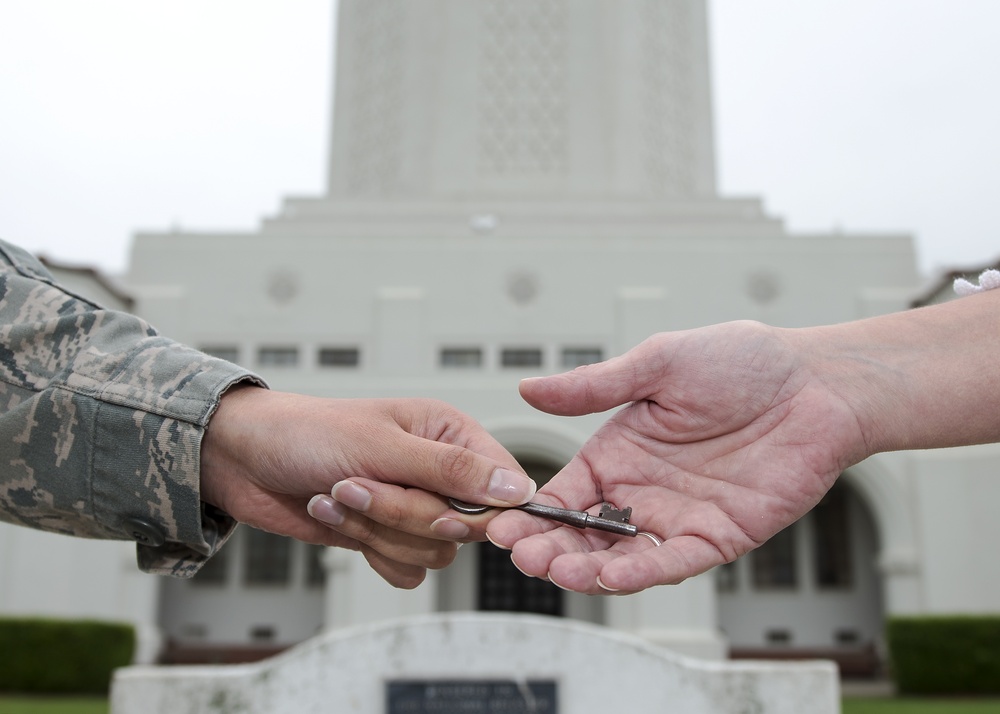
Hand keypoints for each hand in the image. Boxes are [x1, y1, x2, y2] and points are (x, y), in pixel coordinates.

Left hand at [200, 387, 533, 587]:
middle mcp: (439, 473)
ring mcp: (413, 507)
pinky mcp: (388, 536)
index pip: (500, 485)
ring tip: (338, 497)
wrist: (244, 460)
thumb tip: (518, 489)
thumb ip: (451, 470)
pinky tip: (337, 518)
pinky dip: (370, 551)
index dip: (481, 511)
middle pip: (463, 527)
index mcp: (450, 435)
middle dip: (405, 516)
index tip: (445, 518)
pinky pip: (407, 572)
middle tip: (358, 487)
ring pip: (434, 553)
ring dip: (378, 531)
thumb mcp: (381, 445)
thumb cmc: (307, 433)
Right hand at [486, 320, 868, 593]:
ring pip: (621, 557)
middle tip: (525, 558)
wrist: (816, 382)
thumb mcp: (657, 364)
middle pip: (584, 534)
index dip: (533, 514)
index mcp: (619, 451)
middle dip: (551, 550)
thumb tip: (528, 388)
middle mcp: (642, 490)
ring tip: (559, 572)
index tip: (505, 526)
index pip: (564, 494)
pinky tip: (612, 575)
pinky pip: (674, 561)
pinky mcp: (719, 536)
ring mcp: (678, 516)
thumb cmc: (742, 362)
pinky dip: (642, 572)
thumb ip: (594, 387)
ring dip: (588, 570)